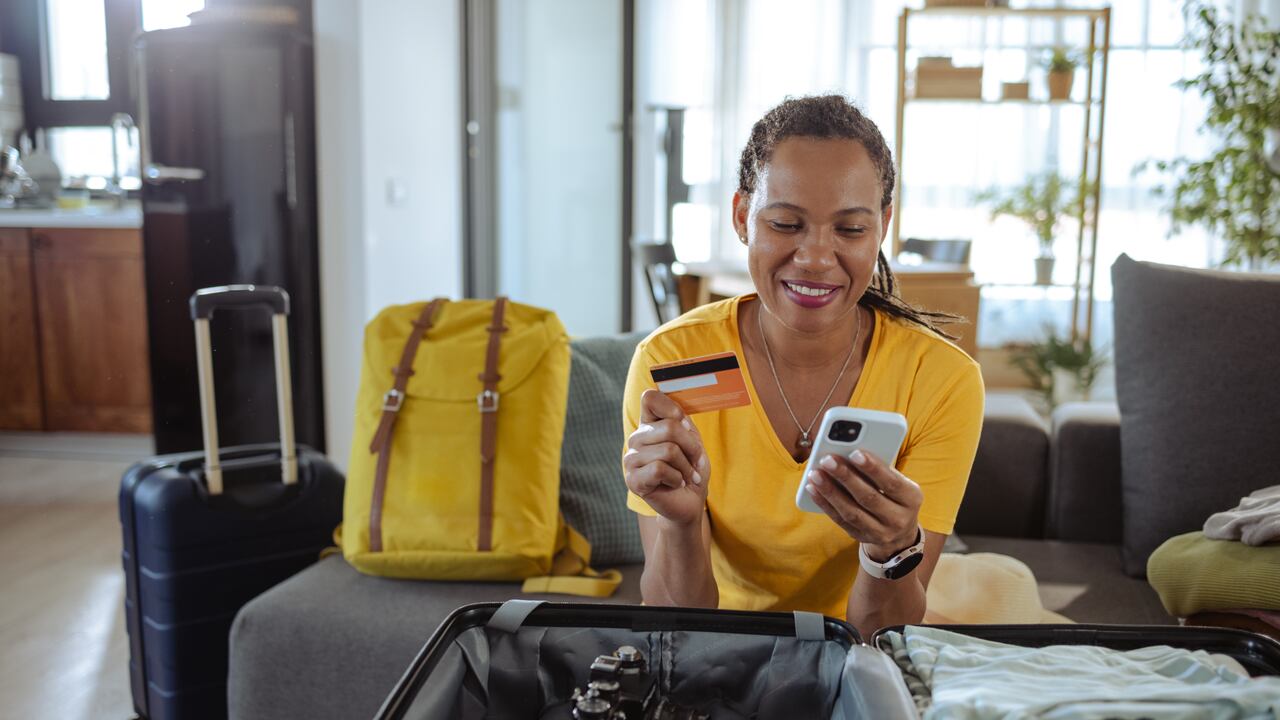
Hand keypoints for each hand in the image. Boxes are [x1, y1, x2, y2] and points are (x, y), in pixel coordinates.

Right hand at [623, 389, 710, 527]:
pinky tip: (676, 484)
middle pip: (669, 427)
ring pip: (668, 450)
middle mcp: (637, 438)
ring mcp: (631, 459)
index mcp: (649, 424)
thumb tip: (678, 419)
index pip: (650, 398)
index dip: (671, 408)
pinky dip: (676, 478)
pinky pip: (660, 469)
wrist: (689, 503)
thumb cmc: (691, 471)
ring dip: (686, 467)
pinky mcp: (632, 479)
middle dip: (691, 447)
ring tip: (687, 476)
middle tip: (696, 462)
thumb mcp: (693, 443)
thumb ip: (684, 425)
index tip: (685, 425)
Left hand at [804, 448, 922, 561]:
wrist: (900, 533)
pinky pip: (840, 520)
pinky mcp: (861, 537)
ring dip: (830, 491)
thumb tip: (849, 451)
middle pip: (869, 498)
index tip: (855, 452)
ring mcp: (880, 532)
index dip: (873, 468)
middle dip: (846, 477)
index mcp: (912, 499)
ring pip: (852, 512)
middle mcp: (898, 519)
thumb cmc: (895, 495)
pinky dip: (824, 503)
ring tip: (815, 474)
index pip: (892, 483)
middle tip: (827, 459)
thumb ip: (881, 469)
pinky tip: (812, 489)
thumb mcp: (899, 483)